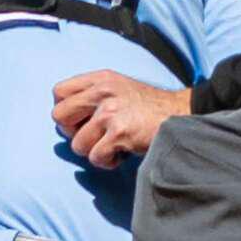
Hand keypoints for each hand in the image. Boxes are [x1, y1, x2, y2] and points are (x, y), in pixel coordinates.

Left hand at [52, 70, 191, 168]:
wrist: (181, 115)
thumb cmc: (147, 107)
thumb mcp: (118, 87)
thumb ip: (92, 94)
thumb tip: (65, 119)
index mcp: (100, 79)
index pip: (58, 92)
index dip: (66, 110)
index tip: (81, 119)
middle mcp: (103, 92)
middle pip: (58, 117)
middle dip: (72, 132)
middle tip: (92, 135)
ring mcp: (110, 112)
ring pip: (77, 144)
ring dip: (93, 150)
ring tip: (113, 144)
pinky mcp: (119, 133)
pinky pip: (95, 157)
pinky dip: (107, 161)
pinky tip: (122, 152)